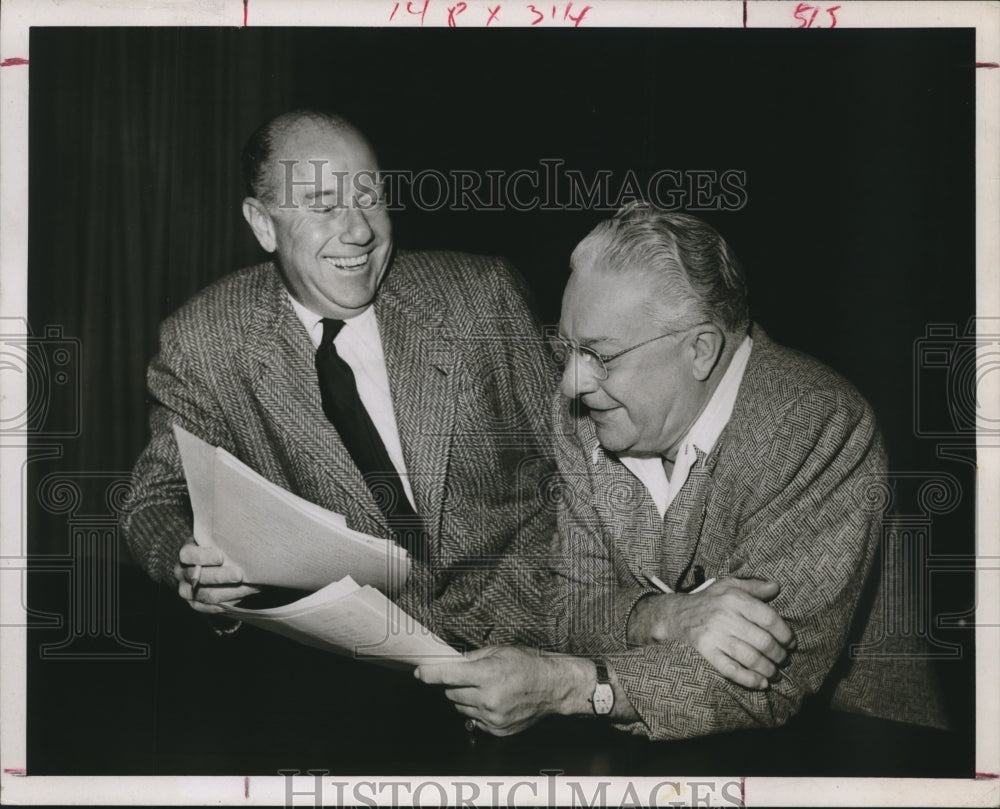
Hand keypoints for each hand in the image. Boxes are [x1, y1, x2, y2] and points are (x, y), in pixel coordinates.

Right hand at [173, 540, 259, 613]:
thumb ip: (223, 541)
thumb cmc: (220, 548)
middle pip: (198, 577)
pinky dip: (226, 603)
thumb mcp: (218, 540)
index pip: (187, 555)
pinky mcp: (196, 604)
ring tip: (246, 587)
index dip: (203, 557)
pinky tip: (240, 597)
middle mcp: (182, 573)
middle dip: (220, 576)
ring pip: (206, 595)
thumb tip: (241, 543)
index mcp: (186, 554)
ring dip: (227, 592)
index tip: (221, 557)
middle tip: (239, 575)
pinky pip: (210, 607)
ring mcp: (187, 590)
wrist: (219, 565)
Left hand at [415, 646, 580, 735]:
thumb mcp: (500, 651)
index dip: (430, 674)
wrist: (553, 687)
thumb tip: (450, 662)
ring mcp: (493, 717)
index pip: (448, 676)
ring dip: (467, 698)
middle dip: (456, 684)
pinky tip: (494, 702)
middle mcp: (488, 698)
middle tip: (473, 677)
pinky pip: (474, 720)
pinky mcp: (497, 730)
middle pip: (451, 693)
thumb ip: (472, 658)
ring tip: (487, 689)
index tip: (419, 673)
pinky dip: (478, 711)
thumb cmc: (529, 665)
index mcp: (488, 675)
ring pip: (460, 708)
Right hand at [628, 578, 795, 688]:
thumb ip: (754, 586)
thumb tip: (777, 587)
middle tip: (784, 660)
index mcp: (734, 598)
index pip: (769, 618)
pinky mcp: (706, 652)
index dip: (785, 634)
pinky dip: (750, 680)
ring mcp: (714, 635)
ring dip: (768, 669)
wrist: (677, 615)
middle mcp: (725, 616)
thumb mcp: (730, 586)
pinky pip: (731, 670)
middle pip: (763, 641)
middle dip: (779, 655)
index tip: (791, 643)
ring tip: (776, 673)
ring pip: (750, 657)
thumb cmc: (710, 600)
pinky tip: (762, 683)